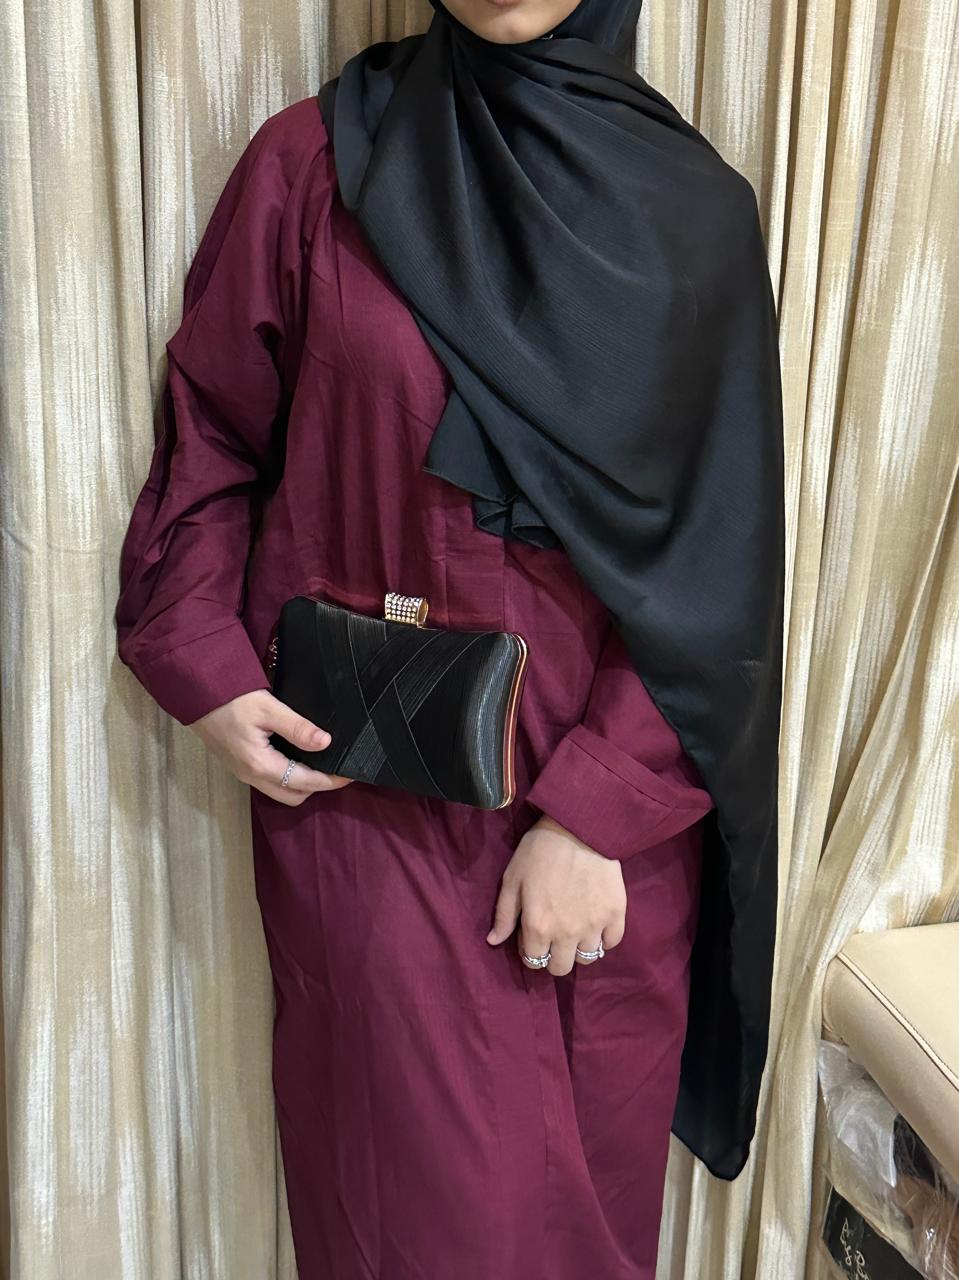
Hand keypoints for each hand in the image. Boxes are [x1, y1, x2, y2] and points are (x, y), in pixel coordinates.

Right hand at [191, 689, 353, 805]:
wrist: (195, 694)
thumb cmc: (229, 699)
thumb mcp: (268, 708)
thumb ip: (297, 727)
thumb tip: (325, 742)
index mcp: (260, 764)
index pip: (305, 782)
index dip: (331, 781)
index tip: (350, 773)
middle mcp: (251, 775)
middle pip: (293, 796)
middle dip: (318, 786)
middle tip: (337, 768)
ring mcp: (243, 772)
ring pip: (280, 791)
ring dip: (303, 783)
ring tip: (322, 763)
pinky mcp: (240, 764)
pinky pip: (270, 781)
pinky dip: (289, 776)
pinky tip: (298, 757)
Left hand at [485, 814, 625, 974]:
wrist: (579, 826)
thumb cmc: (540, 850)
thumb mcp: (512, 879)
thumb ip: (504, 914)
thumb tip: (494, 942)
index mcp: (537, 927)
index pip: (533, 961)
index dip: (530, 952)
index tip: (533, 937)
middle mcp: (566, 934)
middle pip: (561, 968)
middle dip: (553, 957)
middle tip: (554, 938)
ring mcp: (594, 926)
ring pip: (587, 959)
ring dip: (578, 949)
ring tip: (575, 930)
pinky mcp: (616, 914)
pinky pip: (611, 943)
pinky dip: (603, 939)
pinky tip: (596, 925)